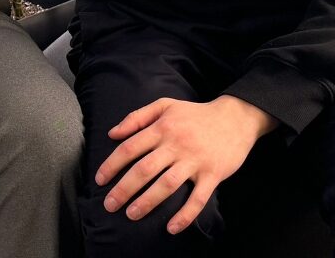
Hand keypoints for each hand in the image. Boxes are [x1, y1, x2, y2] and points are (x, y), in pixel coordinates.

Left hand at [95, 96, 276, 234]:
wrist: (234, 118)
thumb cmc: (194, 114)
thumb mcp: (164, 105)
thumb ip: (136, 117)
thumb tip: (112, 133)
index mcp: (161, 128)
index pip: (130, 148)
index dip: (112, 164)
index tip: (100, 180)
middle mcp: (175, 145)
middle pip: (144, 169)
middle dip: (124, 189)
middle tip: (110, 204)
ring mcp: (194, 161)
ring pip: (166, 185)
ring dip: (147, 202)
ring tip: (131, 215)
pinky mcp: (212, 175)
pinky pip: (197, 199)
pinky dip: (184, 215)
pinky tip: (171, 227)